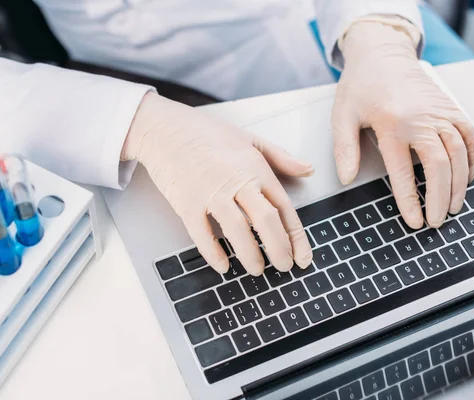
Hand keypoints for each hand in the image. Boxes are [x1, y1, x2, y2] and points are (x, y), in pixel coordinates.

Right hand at [122, 93, 313, 274]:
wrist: (165, 129)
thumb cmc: (206, 133)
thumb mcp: (249, 139)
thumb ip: (281, 157)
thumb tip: (308, 169)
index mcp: (255, 168)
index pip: (283, 207)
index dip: (296, 236)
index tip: (303, 257)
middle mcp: (236, 181)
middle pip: (265, 221)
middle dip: (278, 250)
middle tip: (283, 267)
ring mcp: (210, 193)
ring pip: (237, 230)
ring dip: (250, 255)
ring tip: (257, 269)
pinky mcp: (186, 203)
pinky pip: (202, 234)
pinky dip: (213, 253)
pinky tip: (223, 265)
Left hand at [333, 20, 473, 228]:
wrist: (381, 54)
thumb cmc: (360, 86)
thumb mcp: (342, 116)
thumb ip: (344, 149)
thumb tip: (346, 179)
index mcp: (391, 124)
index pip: (403, 172)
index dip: (410, 200)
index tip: (415, 221)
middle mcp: (421, 119)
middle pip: (440, 166)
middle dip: (440, 198)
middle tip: (436, 221)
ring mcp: (440, 112)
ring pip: (460, 154)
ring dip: (460, 184)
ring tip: (452, 207)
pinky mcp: (450, 107)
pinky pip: (469, 136)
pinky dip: (472, 158)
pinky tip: (467, 176)